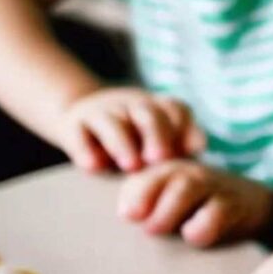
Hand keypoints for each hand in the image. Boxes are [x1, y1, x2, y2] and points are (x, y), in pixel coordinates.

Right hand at [54, 87, 204, 171]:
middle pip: (148, 113)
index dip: (185, 126)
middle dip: (157, 135)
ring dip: (122, 144)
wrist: (80, 119)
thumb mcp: (157, 139)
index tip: (193, 150)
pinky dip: (85, 150)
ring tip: (131, 166)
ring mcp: (101, 113)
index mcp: (156, 108)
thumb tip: (198, 146)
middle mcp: (130, 106)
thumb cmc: (132, 139)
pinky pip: (78, 134)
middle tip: (160, 159)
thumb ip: (179, 143)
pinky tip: (93, 167)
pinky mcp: (73, 125)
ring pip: (113, 123)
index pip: (176, 109)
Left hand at [118, 159, 272, 247]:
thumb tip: (123, 214)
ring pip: (187, 188)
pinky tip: (193, 236)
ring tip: (155, 229)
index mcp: (169, 171)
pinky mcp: (233, 205)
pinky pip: (216, 213)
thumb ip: (144, 202)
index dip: (134, 193)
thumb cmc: (200, 208)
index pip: (145, 175)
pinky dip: (202, 226)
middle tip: (137, 221)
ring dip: (167, 210)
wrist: (254, 205)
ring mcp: (213, 187)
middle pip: (165, 176)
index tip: (126, 216)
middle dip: (146, 197)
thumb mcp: (171, 201)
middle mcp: (190, 174)